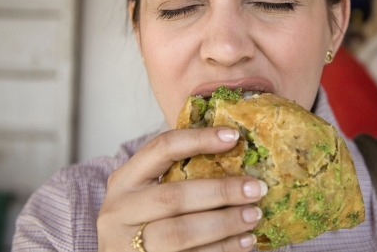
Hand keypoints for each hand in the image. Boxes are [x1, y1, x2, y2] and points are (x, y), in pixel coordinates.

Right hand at [97, 127, 266, 250]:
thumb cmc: (143, 222)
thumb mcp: (148, 194)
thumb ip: (179, 176)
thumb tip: (235, 152)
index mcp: (124, 181)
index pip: (161, 149)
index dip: (198, 139)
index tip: (233, 137)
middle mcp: (120, 210)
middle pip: (174, 197)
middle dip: (220, 191)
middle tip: (256, 188)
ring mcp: (128, 244)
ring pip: (180, 233)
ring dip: (224, 223)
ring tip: (254, 215)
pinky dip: (222, 249)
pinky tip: (245, 242)